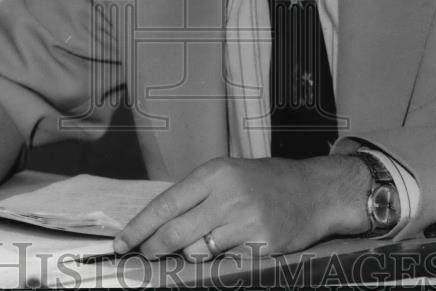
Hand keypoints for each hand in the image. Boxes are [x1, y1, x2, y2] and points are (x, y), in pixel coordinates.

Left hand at [114, 156, 369, 259]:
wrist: (314, 191)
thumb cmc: (266, 181)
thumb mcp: (228, 174)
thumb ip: (196, 195)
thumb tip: (158, 224)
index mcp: (214, 174)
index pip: (164, 205)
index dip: (138, 227)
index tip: (120, 243)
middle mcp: (226, 196)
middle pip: (174, 233)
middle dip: (154, 248)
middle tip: (147, 254)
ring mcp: (245, 222)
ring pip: (197, 252)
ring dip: (191, 253)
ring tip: (208, 240)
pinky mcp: (261, 246)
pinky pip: (225, 262)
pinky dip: (222, 258)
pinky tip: (236, 243)